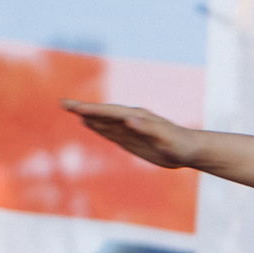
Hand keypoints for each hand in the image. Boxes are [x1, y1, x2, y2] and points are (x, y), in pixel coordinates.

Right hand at [66, 100, 199, 168]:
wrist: (190, 150)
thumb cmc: (179, 144)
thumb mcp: (165, 138)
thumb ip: (148, 128)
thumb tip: (130, 120)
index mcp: (138, 118)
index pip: (110, 112)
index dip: (93, 110)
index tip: (76, 108)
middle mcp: (131, 120)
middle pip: (103, 113)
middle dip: (83, 108)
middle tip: (63, 103)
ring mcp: (130, 129)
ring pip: (104, 121)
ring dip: (87, 116)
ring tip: (71, 110)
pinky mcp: (131, 139)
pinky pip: (110, 132)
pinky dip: (98, 127)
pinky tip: (88, 124)